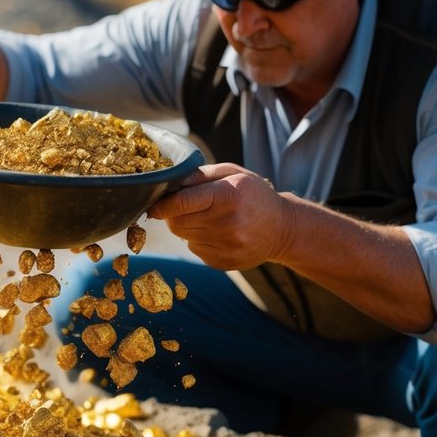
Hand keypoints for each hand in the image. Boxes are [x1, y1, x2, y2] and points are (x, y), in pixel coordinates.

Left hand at [147, 163, 295, 269]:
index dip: (162, 205)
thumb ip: (198, 175)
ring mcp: (226, 247)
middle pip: (178, 222)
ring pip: (184, 236)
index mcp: (228, 196)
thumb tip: (167, 184)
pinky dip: (199, 239)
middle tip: (187, 206)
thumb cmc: (253, 195)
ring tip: (209, 217)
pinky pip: (194, 249)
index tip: (153, 205)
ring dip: (187, 226)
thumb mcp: (232, 173)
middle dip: (174, 213)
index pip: (182, 203)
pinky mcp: (222, 263)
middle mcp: (227, 224)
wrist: (282, 229)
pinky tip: (219, 232)